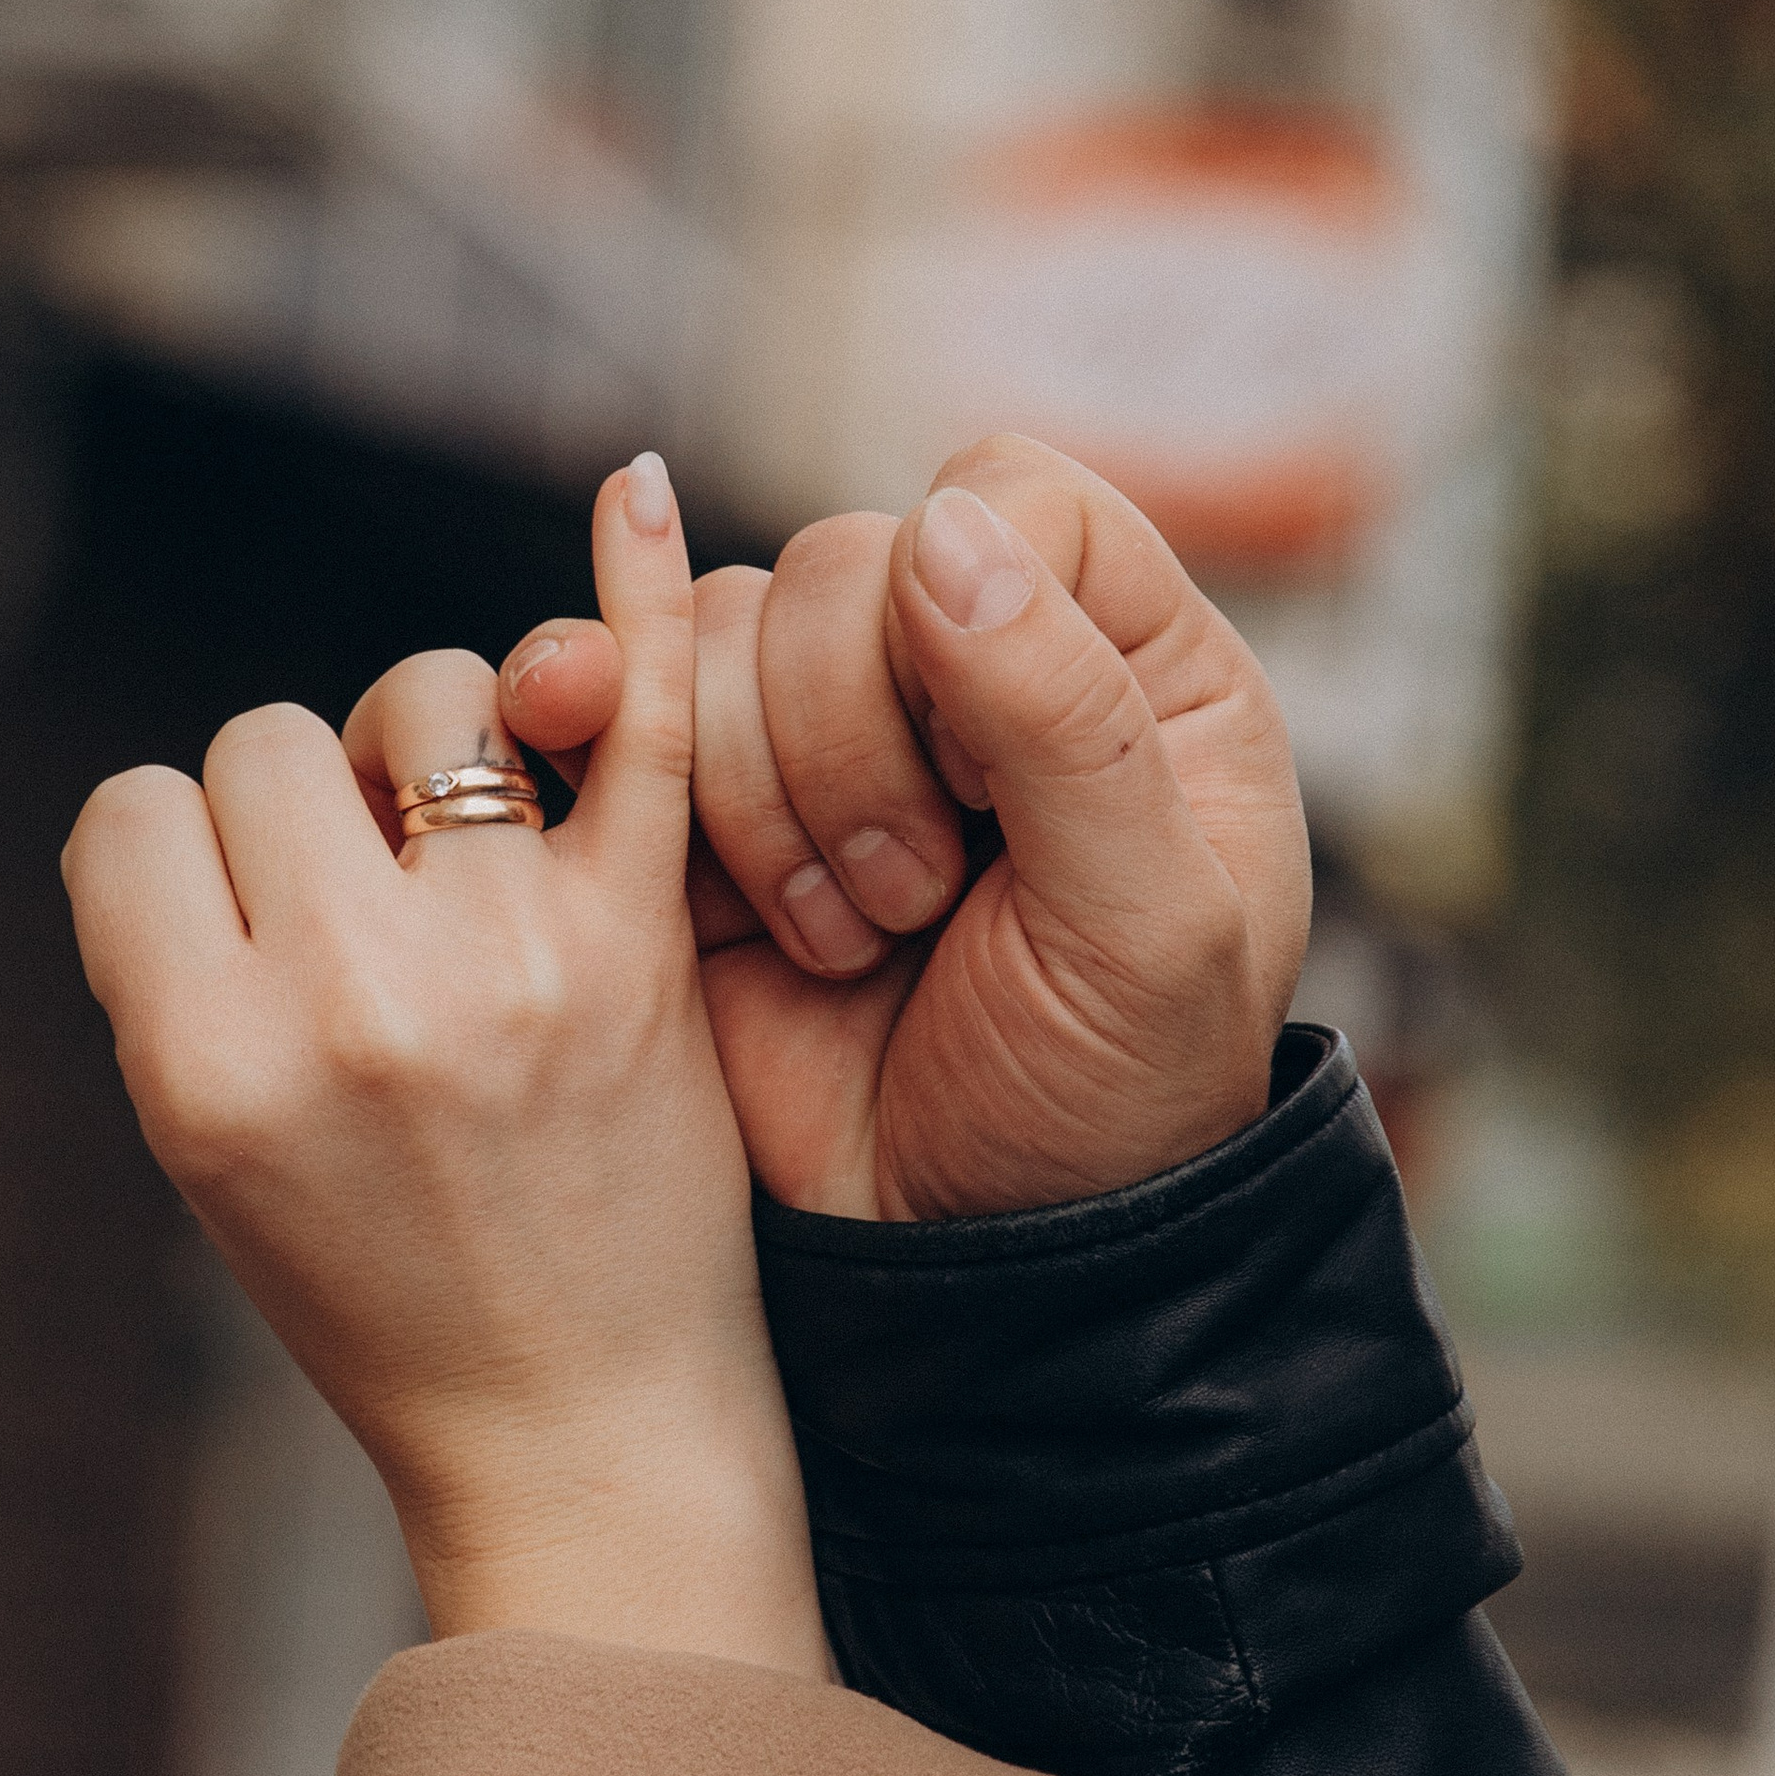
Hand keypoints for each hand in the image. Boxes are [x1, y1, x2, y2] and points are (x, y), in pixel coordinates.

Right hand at [64, 455, 830, 1679]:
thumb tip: (202, 796)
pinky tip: (629, 496)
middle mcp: (353, 998)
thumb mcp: (216, 1157)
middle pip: (273, 739)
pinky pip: (641, 733)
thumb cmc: (389, 1299)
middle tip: (375, 918)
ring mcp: (512, 968)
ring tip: (468, 858)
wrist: (581, 1433)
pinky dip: (639, 602)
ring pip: (428, 698)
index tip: (253, 933)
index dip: (192, 856)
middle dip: (310, 804)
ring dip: (432, 747)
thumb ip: (185, 971)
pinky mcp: (645, 957)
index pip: (143, 809)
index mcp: (210, 1055)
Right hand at [497, 436, 1313, 1222]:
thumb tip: (937, 536)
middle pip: (839, 564)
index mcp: (1136, 673)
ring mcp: (836, 743)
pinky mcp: (711, 821)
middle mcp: (982, 678)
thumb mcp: (1148, 932)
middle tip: (914, 909)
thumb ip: (1069, 720)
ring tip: (845, 942)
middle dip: (850, 744)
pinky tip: (674, 856)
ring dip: (763, 798)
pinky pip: (628, 711)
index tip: (980, 789)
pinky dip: (626, 763)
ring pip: (717, 630)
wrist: (972, 1274)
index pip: (1009, 501)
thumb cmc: (1102, 1114)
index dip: (956, 614)